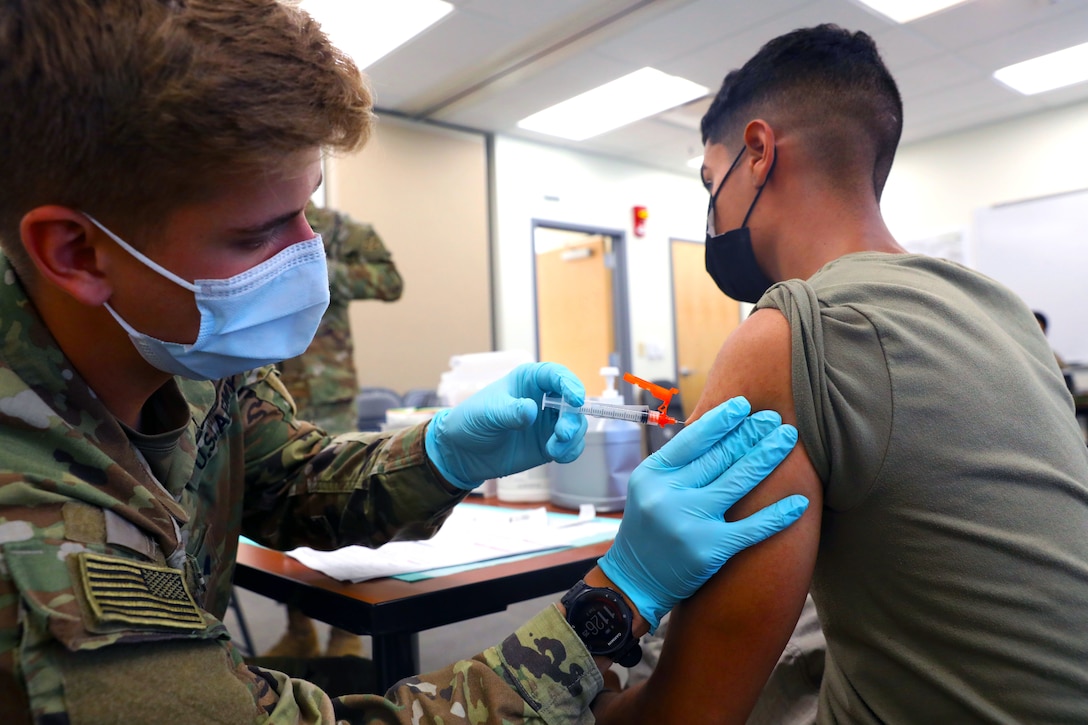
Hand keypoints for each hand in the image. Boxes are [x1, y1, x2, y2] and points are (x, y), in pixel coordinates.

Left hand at [425, 362, 587, 489]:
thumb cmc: (471, 421)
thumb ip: (510, 412)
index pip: (556, 375)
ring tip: (555, 451)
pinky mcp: (550, 443)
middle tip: (562, 434)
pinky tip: (559, 456)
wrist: (463, 452)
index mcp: (529, 380)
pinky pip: (571, 445)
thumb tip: (531, 411)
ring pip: (575, 424)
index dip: (570, 383)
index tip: (575, 399)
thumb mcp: (487, 413)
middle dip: (573, 418)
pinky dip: (571, 451)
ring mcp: (548, 422)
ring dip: (573, 438)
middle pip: (572, 402)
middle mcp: (544, 398)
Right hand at [598, 397, 806, 630]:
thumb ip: (678, 465)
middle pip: (719, 456)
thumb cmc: (648, 529)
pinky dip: (778, 514)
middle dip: (751, 434)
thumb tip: (718, 432)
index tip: (744, 405)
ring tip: (787, 439)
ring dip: (767, 456)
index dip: (721, 420)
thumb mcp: (650, 489)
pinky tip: (799, 500)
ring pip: (738, 481)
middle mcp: (668, 494)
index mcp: (652, 473)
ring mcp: (688, 522)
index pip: (692, 438)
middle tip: (775, 419)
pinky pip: (751, 527)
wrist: (634, 582)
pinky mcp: (708, 549)